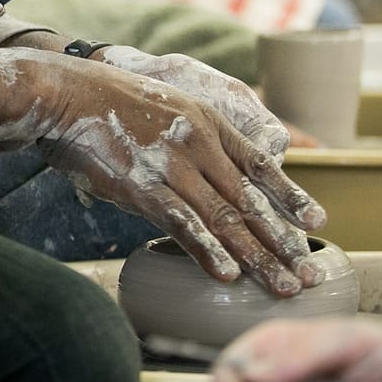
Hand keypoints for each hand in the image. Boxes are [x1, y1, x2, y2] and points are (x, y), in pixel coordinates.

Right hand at [0, 49, 325, 296]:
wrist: (65, 94)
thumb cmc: (105, 102)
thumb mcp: (163, 105)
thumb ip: (189, 136)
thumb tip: (203, 170)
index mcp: (206, 122)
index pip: (261, 165)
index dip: (291, 197)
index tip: (317, 223)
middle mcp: (199, 144)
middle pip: (251, 202)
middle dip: (284, 243)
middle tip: (309, 275)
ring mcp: (173, 166)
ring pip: (226, 218)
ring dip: (258, 258)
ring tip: (284, 287)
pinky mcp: (144, 186)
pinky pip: (183, 223)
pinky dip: (207, 250)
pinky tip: (226, 274)